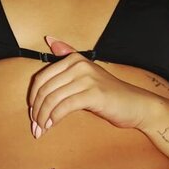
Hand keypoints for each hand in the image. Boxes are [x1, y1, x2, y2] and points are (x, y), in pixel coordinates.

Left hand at [27, 36, 153, 136]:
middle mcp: (79, 65)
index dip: (33, 97)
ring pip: (52, 99)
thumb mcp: (87, 72)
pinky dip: (54, 119)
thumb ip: (68, 55)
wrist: (136, 104)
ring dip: (42, 118)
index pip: (41, 78)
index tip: (32, 113)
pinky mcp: (93, 94)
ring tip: (41, 130)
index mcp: (74, 59)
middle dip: (36, 110)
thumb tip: (49, 38)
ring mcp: (87, 79)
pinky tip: (52, 126)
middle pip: (44, 89)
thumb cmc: (108, 92)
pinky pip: (64, 107)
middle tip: (35, 126)